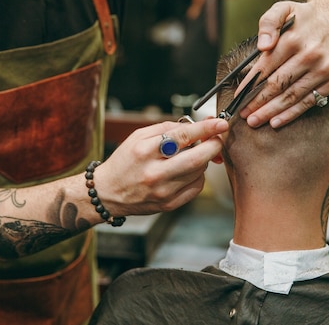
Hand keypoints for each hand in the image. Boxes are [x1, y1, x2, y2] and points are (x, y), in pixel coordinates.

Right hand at [96, 118, 227, 215]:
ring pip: (199, 172)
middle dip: (213, 146)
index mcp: (144, 151)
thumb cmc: (125, 161)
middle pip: (197, 158)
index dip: (206, 128)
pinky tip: (186, 171)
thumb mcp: (138, 137)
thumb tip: (197, 125)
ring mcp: (163, 191)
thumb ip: (167, 128)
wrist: (109, 193)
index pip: (182, 136)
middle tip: (217, 138)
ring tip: (190, 155)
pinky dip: (197, 175)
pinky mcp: (170, 204)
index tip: (220, 123)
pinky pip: (196, 187)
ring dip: (203, 160)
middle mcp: (154, 173)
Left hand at [238, 0, 328, 127]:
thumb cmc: (305, 15)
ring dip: (271, 112)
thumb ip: (268, 23)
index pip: (266, 67)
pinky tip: (276, 121)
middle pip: (277, 85)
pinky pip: (308, 101)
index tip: (238, 96)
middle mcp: (310, 55)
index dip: (250, 84)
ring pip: (291, 96)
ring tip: (255, 121)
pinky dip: (291, 113)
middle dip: (257, 102)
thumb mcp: (283, 8)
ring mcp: (323, 70)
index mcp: (294, 39)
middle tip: (243, 114)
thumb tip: (263, 45)